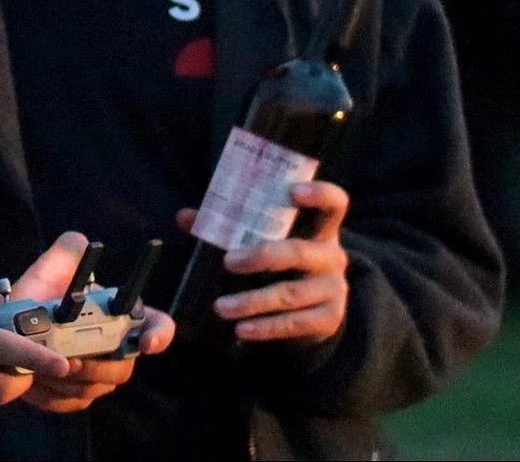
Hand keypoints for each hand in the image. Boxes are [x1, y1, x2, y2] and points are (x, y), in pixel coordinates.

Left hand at [4, 232, 176, 413]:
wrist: (5, 325)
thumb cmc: (35, 293)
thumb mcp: (49, 268)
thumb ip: (68, 251)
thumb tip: (82, 242)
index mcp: (120, 315)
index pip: (158, 326)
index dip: (159, 335)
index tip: (146, 342)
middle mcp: (116, 349)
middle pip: (123, 369)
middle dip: (98, 368)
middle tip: (71, 360)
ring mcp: (97, 376)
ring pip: (95, 389)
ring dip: (67, 380)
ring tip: (40, 367)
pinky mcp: (74, 396)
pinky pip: (71, 402)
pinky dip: (51, 394)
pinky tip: (32, 380)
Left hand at [174, 180, 350, 342]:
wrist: (312, 315)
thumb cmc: (283, 267)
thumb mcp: (266, 244)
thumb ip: (229, 228)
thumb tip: (185, 216)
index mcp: (320, 229)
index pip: (334, 203)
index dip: (319, 194)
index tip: (292, 191)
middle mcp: (332, 256)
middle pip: (300, 251)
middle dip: (262, 256)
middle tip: (228, 262)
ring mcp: (334, 289)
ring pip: (291, 294)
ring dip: (253, 301)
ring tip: (221, 308)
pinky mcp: (330, 319)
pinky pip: (295, 324)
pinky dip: (266, 328)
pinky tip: (241, 329)